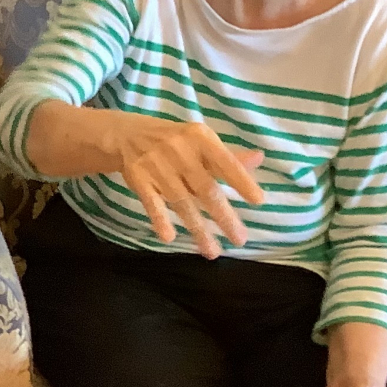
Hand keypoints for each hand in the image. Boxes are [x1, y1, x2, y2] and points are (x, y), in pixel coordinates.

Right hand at [110, 114, 265, 258]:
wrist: (128, 135)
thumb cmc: (175, 140)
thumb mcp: (201, 140)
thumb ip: (228, 156)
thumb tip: (259, 159)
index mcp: (200, 138)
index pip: (225, 162)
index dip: (242, 181)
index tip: (258, 201)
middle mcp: (180, 152)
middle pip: (205, 189)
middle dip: (223, 216)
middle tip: (239, 239)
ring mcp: (157, 167)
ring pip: (181, 202)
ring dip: (197, 228)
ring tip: (212, 251)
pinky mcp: (139, 179)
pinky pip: (151, 203)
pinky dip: (159, 219)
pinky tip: (168, 237)